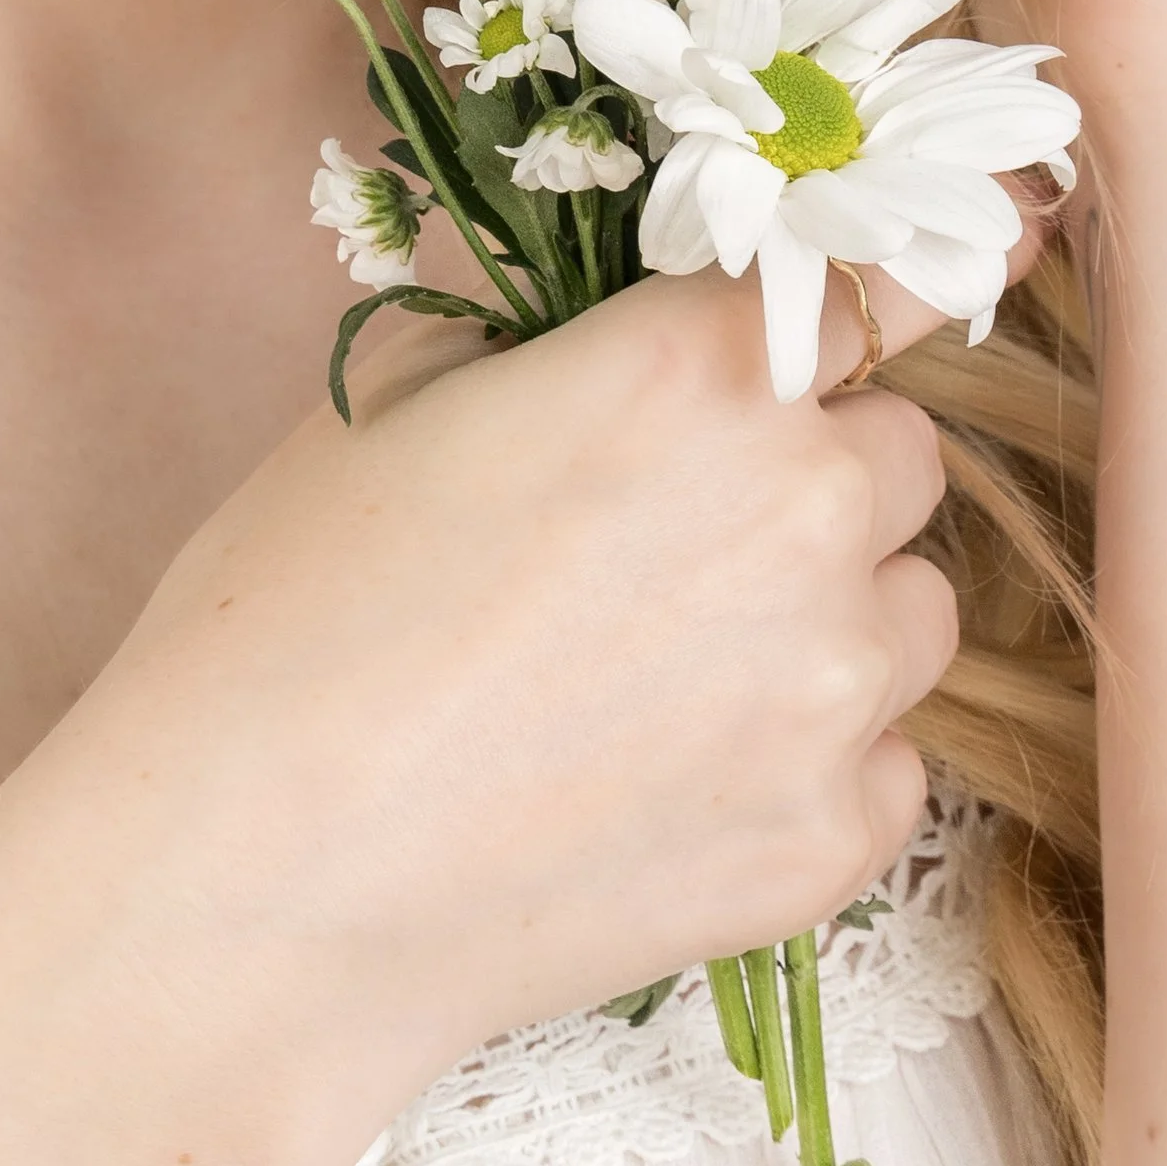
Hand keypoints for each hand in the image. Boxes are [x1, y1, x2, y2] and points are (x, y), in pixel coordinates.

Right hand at [12, 260, 970, 1115]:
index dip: (890, 294)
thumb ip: (538, 343)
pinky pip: (882, 766)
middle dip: (812, 483)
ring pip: (911, 616)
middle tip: (669, 554)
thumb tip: (598, 343)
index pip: (896, 276)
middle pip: (902, 457)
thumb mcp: (378, 416)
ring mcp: (836, 692)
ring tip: (663, 690)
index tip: (882, 323)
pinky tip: (658, 794)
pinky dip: (803, 770)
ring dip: (826, 626)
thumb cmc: (280, 636)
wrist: (255, 888)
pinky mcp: (833, 841)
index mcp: (696, 373)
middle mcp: (806, 512)